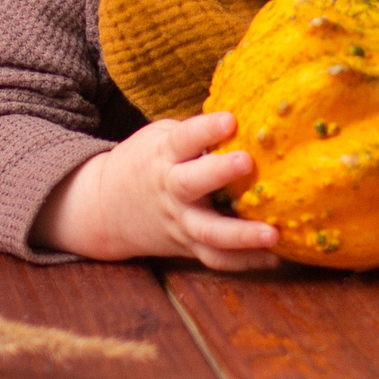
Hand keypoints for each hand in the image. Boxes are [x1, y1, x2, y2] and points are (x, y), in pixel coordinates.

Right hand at [32, 112, 281, 269]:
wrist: (104, 208)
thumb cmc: (147, 162)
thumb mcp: (161, 138)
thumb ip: (196, 133)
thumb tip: (250, 116)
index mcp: (163, 155)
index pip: (183, 139)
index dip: (206, 129)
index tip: (230, 119)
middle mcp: (170, 190)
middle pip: (192, 184)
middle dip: (220, 173)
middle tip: (247, 162)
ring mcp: (179, 222)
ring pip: (208, 233)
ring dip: (241, 235)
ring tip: (272, 233)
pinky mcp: (187, 246)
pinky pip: (215, 259)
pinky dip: (244, 262)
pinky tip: (274, 258)